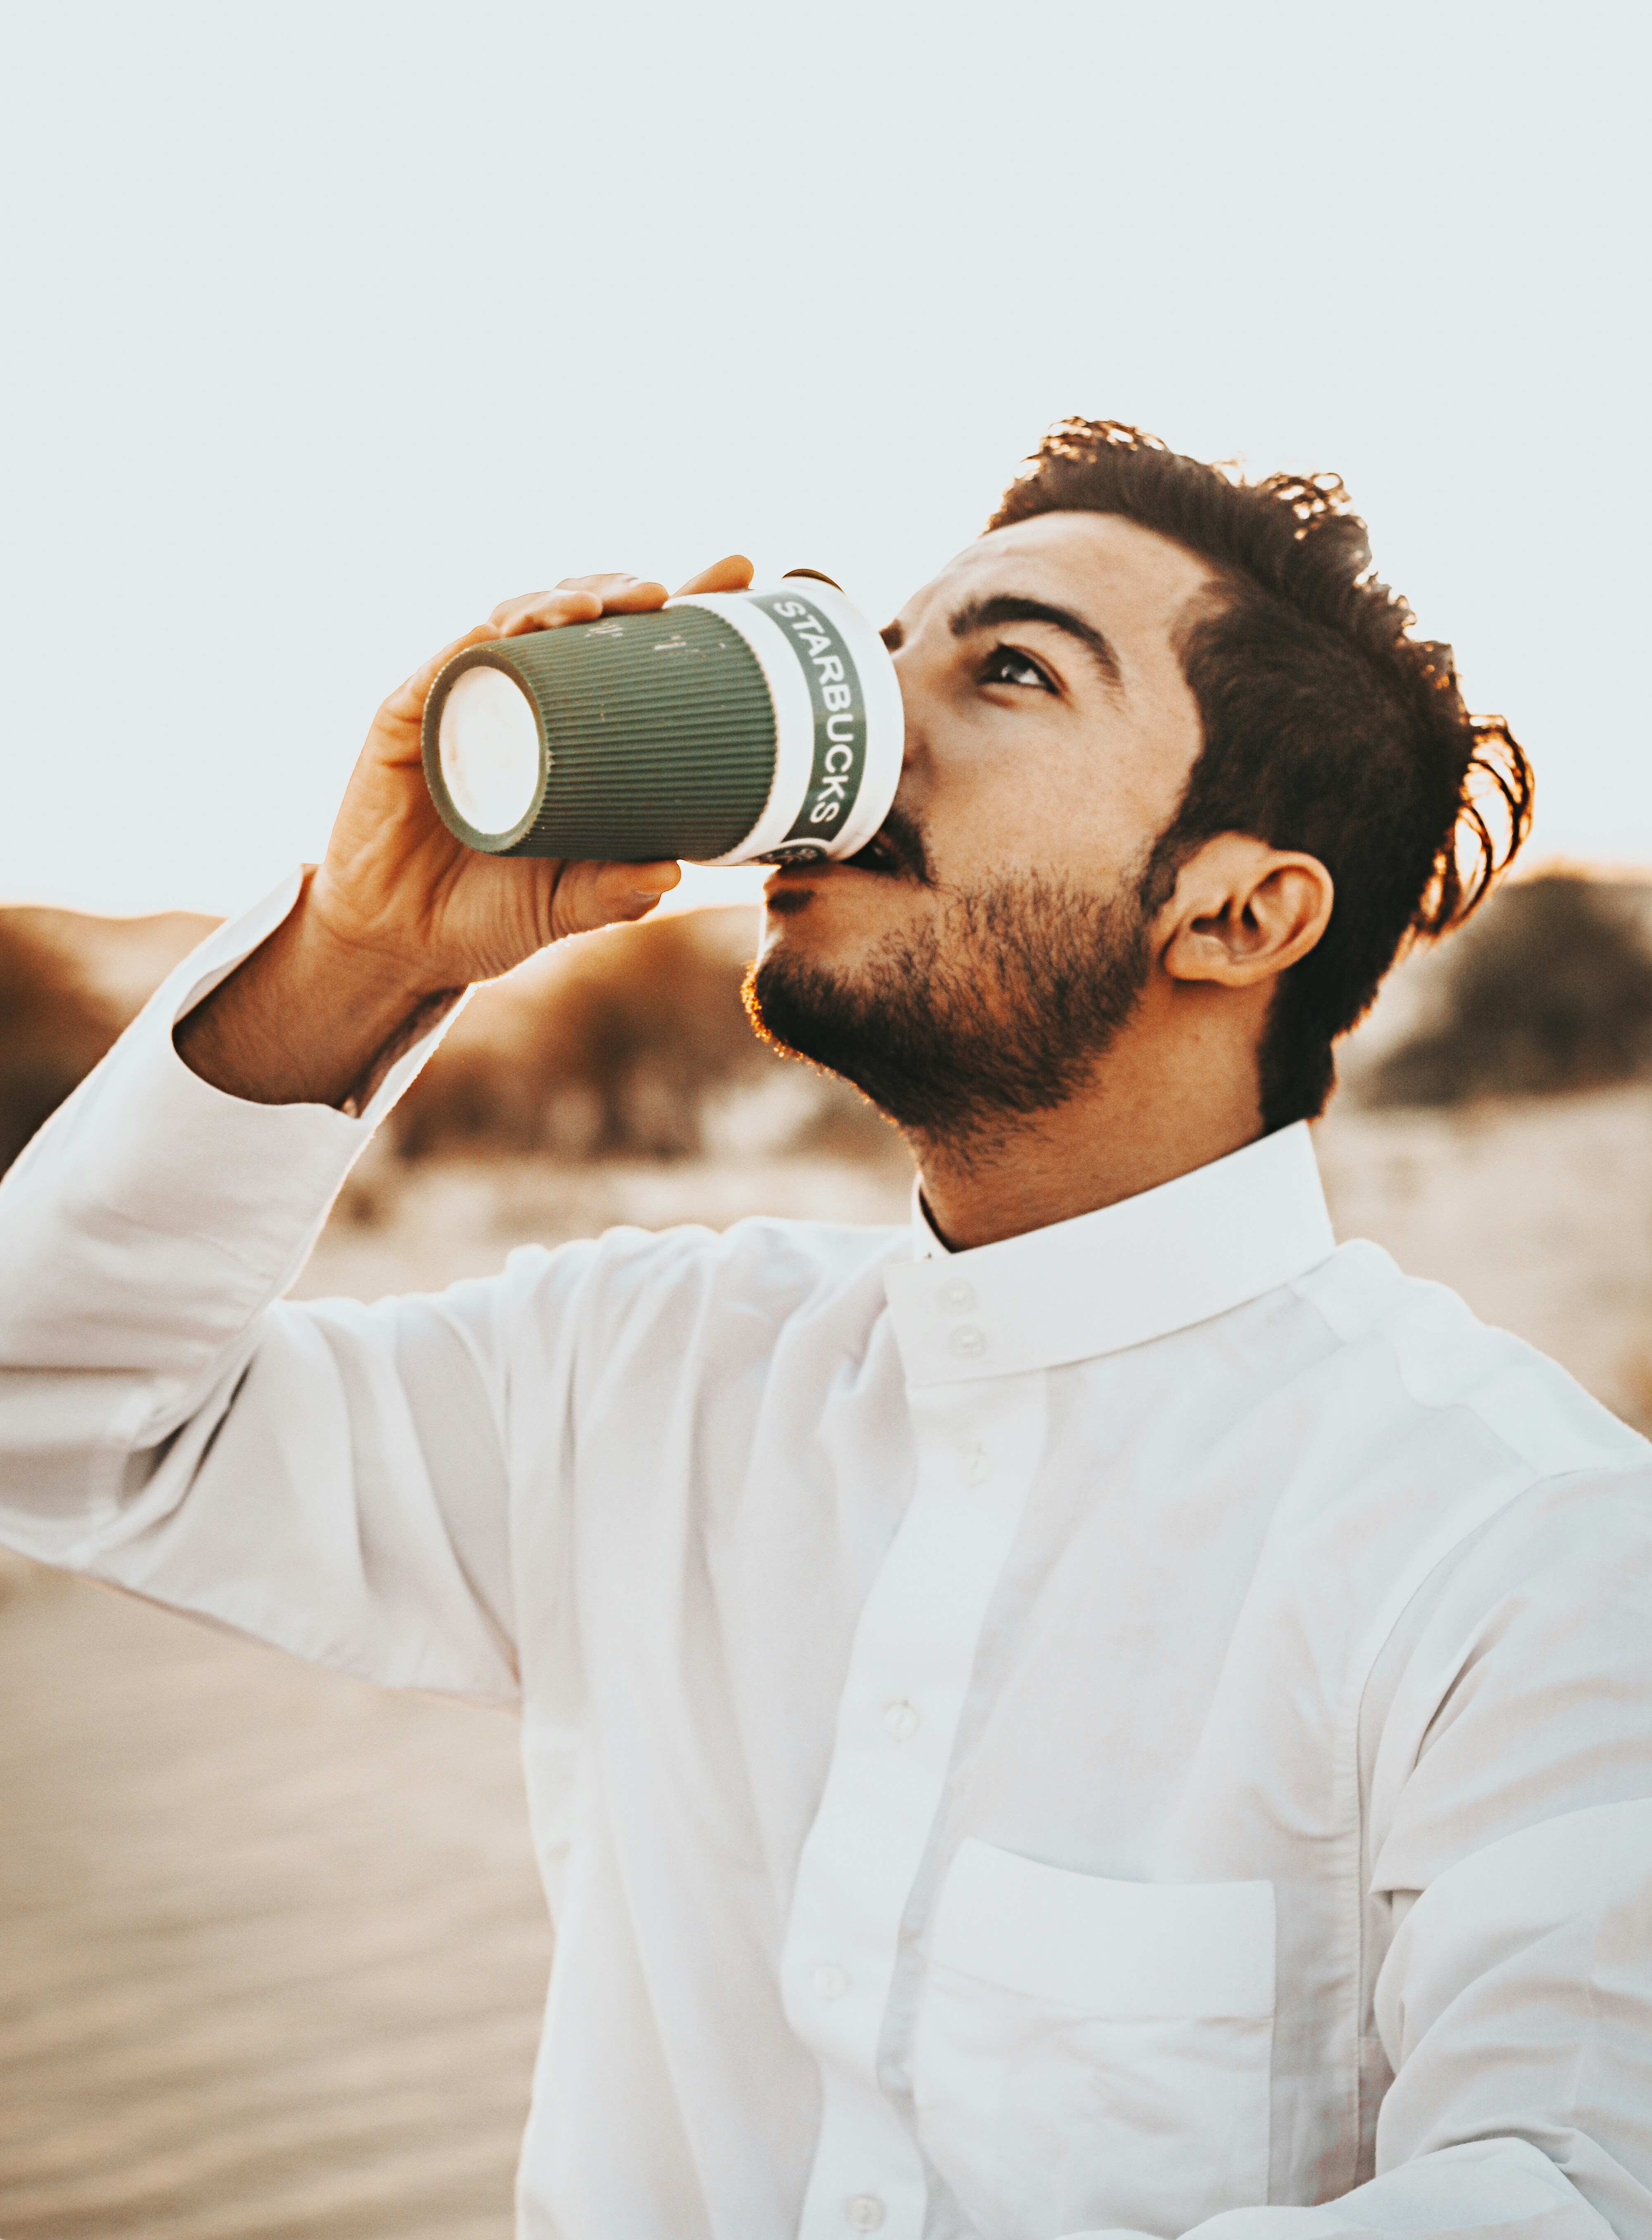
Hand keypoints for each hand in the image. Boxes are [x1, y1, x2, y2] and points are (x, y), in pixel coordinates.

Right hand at [310, 552, 756, 992]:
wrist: (400, 946)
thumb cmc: (489, 915)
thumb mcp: (566, 907)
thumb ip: (615, 893)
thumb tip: (673, 874)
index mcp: (574, 733)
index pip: (635, 656)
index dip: (684, 610)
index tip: (740, 573)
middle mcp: (525, 702)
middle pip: (580, 620)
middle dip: (623, 589)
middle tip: (662, 594)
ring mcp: (467, 700)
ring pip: (515, 620)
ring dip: (556, 599)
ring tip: (596, 608)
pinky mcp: (409, 715)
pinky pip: (446, 663)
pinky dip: (480, 638)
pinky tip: (511, 627)